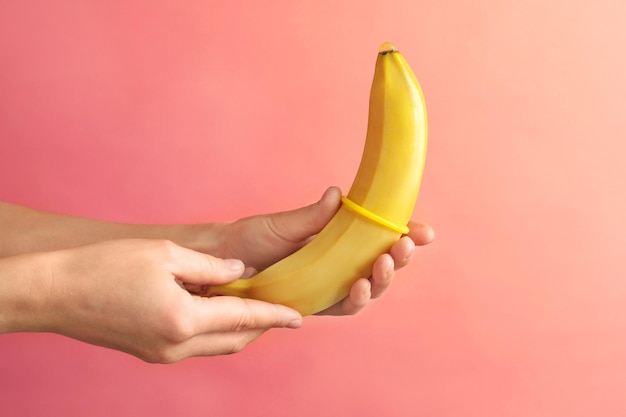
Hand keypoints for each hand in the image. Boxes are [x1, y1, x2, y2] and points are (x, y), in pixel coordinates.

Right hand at [35, 240, 301, 362]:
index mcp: (184, 319)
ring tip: (253, 307)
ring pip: (216, 346)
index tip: (298, 316)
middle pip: (235, 339)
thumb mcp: (165, 254)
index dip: (275, 315)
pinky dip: (214, 331)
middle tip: (279, 307)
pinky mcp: (149, 353)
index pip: (244, 318)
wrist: (54, 293)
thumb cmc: (106, 266)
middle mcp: (176, 345)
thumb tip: (239, 273)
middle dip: (260, 325)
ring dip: (238, 329)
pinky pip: (195, 346)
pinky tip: (216, 311)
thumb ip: (210, 266)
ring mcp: (161, 354)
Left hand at [215, 187, 434, 315]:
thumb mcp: (284, 225)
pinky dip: (356, 299)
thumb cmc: (252, 238)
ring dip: (383, 278)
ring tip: (385, 263)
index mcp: (339, 236)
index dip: (406, 234)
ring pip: (370, 286)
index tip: (425, 231)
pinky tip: (359, 288)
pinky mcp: (316, 303)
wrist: (223, 261)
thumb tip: (338, 194)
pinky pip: (344, 306)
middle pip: (382, 262)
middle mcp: (340, 261)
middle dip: (400, 255)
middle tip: (405, 245)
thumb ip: (313, 217)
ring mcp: (330, 284)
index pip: (379, 235)